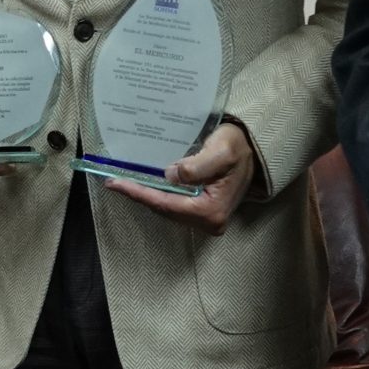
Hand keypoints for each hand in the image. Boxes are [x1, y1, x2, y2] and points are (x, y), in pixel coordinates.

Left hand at [103, 119, 255, 232]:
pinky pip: (174, 205)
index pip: (167, 205)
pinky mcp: (204, 211)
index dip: (139, 194)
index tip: (115, 183)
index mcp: (211, 210)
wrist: (254, 150)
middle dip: (139, 195)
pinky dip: (158, 195)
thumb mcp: (221, 150)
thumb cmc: (238, 147)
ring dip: (146, 195)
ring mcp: (207, 218)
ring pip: (168, 209)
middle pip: (164, 210)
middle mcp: (209, 221)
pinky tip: (145, 184)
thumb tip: (170, 176)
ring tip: (124, 182)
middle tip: (114, 181)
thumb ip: (197, 166)